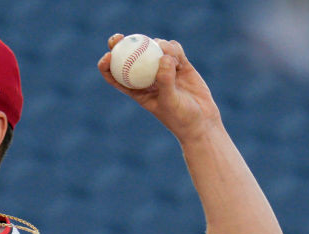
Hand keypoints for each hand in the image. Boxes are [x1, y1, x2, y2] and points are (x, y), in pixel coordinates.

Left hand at [98, 34, 221, 141]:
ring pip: (153, 48)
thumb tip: (162, 58)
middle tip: (119, 37)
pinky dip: (174, 48)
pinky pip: (173, 49)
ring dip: (157, 45)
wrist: (202, 121)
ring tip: (167, 55)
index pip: (115, 76)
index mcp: (136, 90)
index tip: (108, 55)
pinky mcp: (180, 65)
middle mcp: (147, 78)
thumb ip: (165, 81)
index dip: (106, 65)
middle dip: (121, 44)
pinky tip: (178, 57)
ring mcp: (163, 69)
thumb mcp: (170, 102)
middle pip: (130, 57)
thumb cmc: (181, 117)